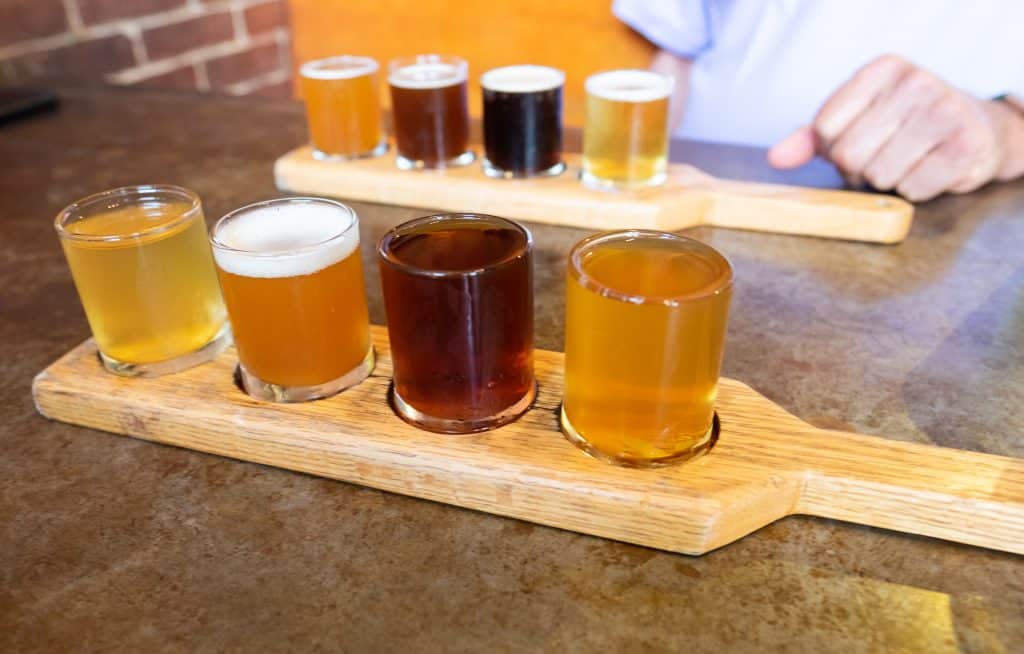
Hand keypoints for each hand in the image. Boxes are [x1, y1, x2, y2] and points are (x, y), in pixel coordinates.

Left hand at [769, 55, 1023, 201]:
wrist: (977, 130)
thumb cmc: (905, 127)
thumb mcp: (856, 120)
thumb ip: (812, 138)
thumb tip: (775, 158)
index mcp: (882, 69)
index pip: (824, 127)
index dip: (833, 149)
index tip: (858, 141)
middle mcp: (917, 82)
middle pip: (849, 154)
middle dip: (858, 169)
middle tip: (882, 158)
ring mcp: (946, 111)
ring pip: (879, 175)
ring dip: (886, 181)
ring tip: (906, 162)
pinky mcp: (967, 146)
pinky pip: (912, 189)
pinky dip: (914, 191)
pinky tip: (929, 171)